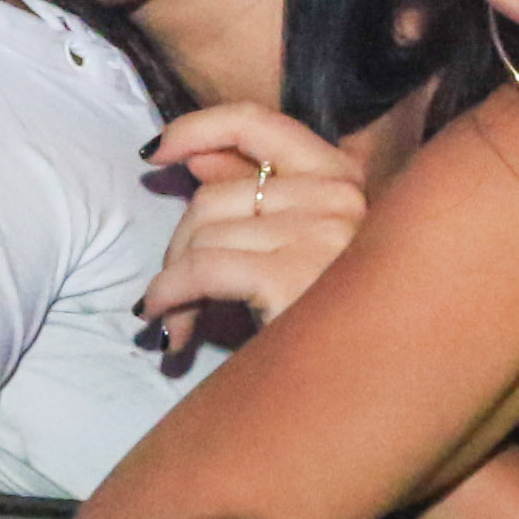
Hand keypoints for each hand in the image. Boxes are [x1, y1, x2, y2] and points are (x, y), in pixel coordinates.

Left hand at [133, 104, 367, 356]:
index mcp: (343, 177)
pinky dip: (169, 296)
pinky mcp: (293, 275)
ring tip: (177, 323)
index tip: (154, 153)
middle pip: (214, 196)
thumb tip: (196, 158)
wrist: (364, 395)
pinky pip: (200, 270)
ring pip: (203, 236)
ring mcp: (322, 232)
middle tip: (171, 292)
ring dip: (173, 284)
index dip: (196, 127)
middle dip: (179, 246)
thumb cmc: (327, 321)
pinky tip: (167, 326)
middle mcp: (339, 195)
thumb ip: (253, 196)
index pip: (256, 122)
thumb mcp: (295, 247)